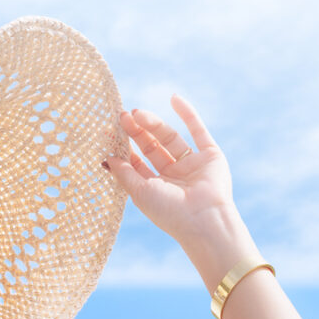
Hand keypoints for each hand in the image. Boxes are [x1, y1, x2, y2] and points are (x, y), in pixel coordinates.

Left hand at [103, 93, 239, 246]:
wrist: (203, 220)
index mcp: (156, 187)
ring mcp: (193, 165)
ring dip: (154, 123)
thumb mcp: (139, 192)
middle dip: (137, 131)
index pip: (137, 162)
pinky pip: (198, 131)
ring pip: (170, 137)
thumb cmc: (169, 212)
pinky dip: (188, 114)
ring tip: (137, 112)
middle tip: (123, 116)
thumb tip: (107, 157)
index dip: (124, 146)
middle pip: (152, 146)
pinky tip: (174, 98)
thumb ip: (124, 173)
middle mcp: (174, 176)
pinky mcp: (211, 156)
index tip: (109, 131)